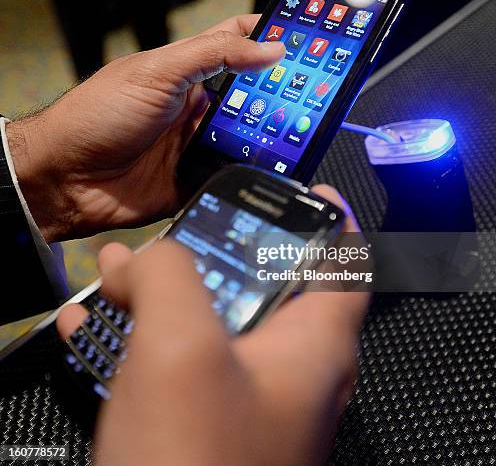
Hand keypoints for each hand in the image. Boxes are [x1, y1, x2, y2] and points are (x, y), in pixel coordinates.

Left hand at [6, 16, 284, 240]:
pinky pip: (230, 178)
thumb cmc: (100, 114)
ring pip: (247, 140)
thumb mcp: (158, 72)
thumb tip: (270, 47)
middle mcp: (196, 109)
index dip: (268, 39)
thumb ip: (215, 55)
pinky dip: (248, 177)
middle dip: (281, 97)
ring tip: (302, 139)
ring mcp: (196, 146)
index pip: (236, 46)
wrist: (64, 178)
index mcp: (188, 74)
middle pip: (250, 98)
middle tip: (316, 99)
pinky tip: (272, 175)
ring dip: (269, 141)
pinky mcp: (193, 181)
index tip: (306, 40)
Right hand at [57, 187, 367, 465]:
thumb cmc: (195, 457)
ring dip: (166, 295)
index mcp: (315, 346)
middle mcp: (290, 374)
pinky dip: (143, 338)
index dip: (334, 221)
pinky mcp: (205, 432)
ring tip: (119, 271)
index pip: (347, 265)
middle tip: (181, 233)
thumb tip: (136, 258)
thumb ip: (169, 276)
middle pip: (267, 289)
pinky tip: (92, 325)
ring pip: (212, 326)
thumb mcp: (182, 345)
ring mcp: (247, 406)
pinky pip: (177, 367)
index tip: (309, 192)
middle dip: (219, 253)